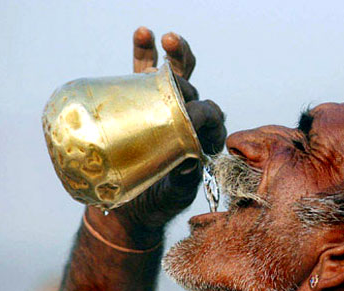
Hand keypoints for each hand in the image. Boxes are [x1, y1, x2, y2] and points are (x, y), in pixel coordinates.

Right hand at [87, 27, 225, 240]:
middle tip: (172, 81)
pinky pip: (145, 70)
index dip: (206, 115)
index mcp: (204, 137)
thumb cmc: (159, 200)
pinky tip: (144, 34)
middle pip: (194, 90)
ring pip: (175, 74)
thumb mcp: (176, 196)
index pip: (212, 116)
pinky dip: (145, 51)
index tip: (191, 122)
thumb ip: (185, 183)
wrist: (131, 204)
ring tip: (166, 39)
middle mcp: (188, 116)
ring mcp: (164, 104)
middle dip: (186, 83)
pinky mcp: (141, 99)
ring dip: (174, 54)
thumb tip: (189, 166)